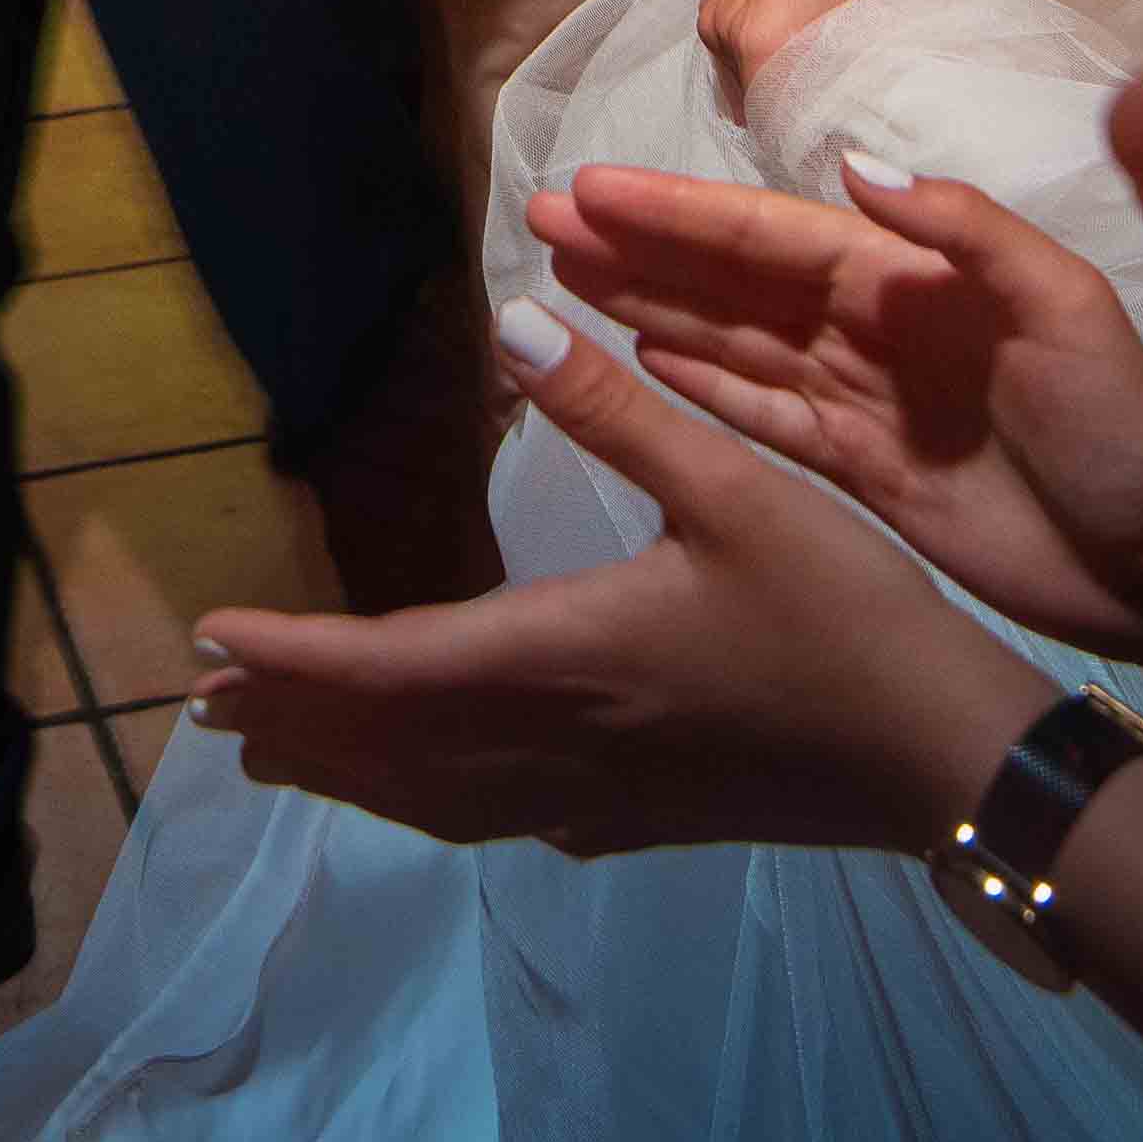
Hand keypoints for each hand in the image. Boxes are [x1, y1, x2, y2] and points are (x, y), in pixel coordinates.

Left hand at [192, 304, 1040, 860]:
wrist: (937, 761)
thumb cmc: (843, 615)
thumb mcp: (739, 485)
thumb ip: (617, 410)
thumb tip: (518, 319)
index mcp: (564, 655)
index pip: (388, 667)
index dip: (293, 660)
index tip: (210, 643)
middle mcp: (556, 741)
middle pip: (387, 747)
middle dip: (293, 723)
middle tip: (206, 707)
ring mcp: (592, 795)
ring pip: (431, 797)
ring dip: (345, 773)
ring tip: (276, 753)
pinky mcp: (632, 821)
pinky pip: (491, 819)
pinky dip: (426, 803)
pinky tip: (427, 789)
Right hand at [530, 152, 1142, 665]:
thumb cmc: (1122, 426)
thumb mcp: (1066, 309)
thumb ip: (967, 232)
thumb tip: (850, 167)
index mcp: (908, 278)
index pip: (769, 233)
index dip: (680, 211)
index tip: (594, 188)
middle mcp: (869, 326)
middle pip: (729, 278)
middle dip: (637, 247)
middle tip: (541, 217)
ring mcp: (858, 398)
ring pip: (728, 339)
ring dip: (648, 306)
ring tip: (563, 276)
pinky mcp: (858, 468)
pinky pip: (758, 414)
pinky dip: (698, 385)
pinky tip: (637, 360)